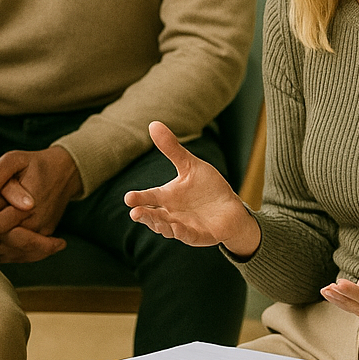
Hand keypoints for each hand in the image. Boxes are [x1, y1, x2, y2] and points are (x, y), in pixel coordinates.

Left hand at [0, 146, 81, 263]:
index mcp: (29, 205)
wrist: (65, 172)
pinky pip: (27, 254)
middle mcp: (38, 222)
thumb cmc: (36, 164)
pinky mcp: (45, 236)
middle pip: (9, 244)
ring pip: (17, 253)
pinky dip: (9, 254)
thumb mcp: (14, 159)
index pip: (2, 226)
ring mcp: (43, 231)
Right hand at [124, 122, 260, 253]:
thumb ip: (172, 149)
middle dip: (144, 215)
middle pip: (153, 216)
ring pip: (167, 228)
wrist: (230, 208)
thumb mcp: (190, 166)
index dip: (138, 198)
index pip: (149, 198)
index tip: (128, 198)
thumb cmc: (207, 187)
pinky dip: (181, 232)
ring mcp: (182, 226)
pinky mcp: (197, 236)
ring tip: (153, 220)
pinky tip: (177, 227)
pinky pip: (187, 236)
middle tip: (135, 212)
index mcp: (166, 197)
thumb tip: (153, 123)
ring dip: (159, 225)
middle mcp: (170, 214)